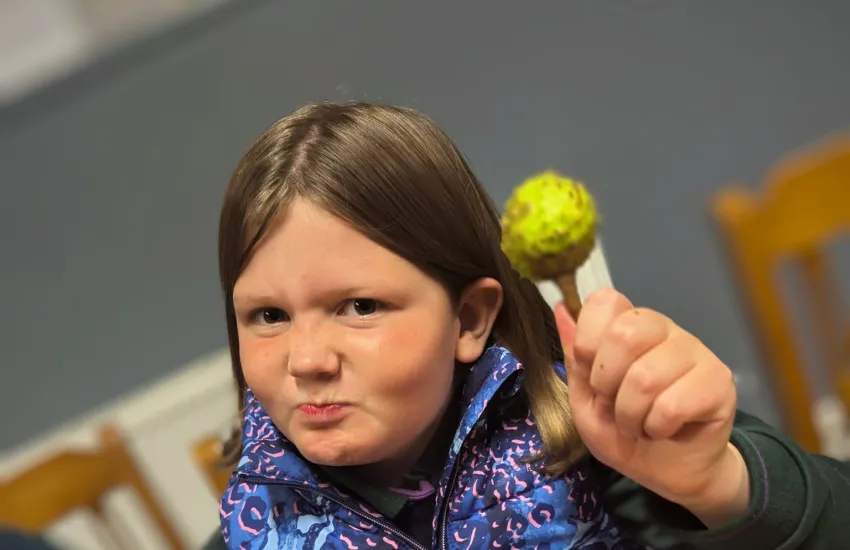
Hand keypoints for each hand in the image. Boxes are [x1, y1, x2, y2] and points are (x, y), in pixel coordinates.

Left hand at [555, 288, 748, 525]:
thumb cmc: (622, 430)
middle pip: (625, 334)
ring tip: (637, 424)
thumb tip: (560, 308)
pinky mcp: (720, 382)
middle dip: (606, 382)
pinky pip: (674, 404)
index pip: (605, 303)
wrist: (666, 470)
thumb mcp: (585, 399)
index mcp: (629, 324)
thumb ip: (575, 357)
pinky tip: (663, 429)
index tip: (590, 376)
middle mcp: (664, 329)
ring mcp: (696, 351)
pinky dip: (657, 427)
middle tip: (613, 404)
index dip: (588, 342)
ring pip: (646, 376)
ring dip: (630, 414)